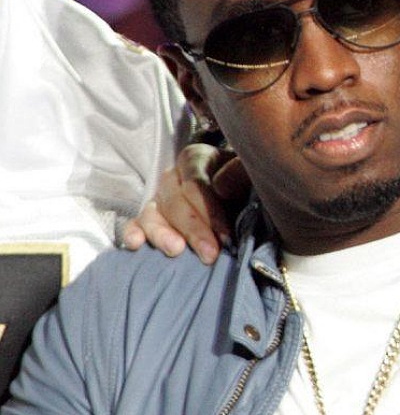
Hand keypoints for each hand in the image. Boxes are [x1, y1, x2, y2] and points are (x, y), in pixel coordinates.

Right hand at [122, 143, 248, 263]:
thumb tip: (221, 188)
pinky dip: (133, 232)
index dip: (209, 210)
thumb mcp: (250, 173)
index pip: (195, 182)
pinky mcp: (151, 218)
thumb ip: (239, 174)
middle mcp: (174, 177)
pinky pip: (136, 223)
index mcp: (196, 159)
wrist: (243, 194)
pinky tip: (135, 244)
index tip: (226, 236)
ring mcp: (159, 198)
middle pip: (174, 201)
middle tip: (210, 254)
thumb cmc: (247, 183)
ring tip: (176, 250)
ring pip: (152, 213)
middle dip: (193, 229)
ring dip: (162, 233)